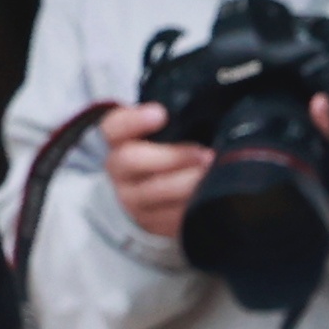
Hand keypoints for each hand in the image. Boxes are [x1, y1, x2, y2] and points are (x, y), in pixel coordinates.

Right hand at [98, 102, 211, 244]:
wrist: (145, 191)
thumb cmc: (161, 149)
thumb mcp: (159, 130)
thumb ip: (175, 118)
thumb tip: (209, 106)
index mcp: (117, 139)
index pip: (114, 126)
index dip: (134, 120)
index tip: (160, 113)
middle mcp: (118, 170)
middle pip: (132, 160)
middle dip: (172, 156)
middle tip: (205, 154)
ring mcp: (132, 199)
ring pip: (155, 193)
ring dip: (188, 184)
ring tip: (214, 175)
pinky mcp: (150, 222)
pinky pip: (171, 217)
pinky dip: (193, 207)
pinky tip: (212, 197)